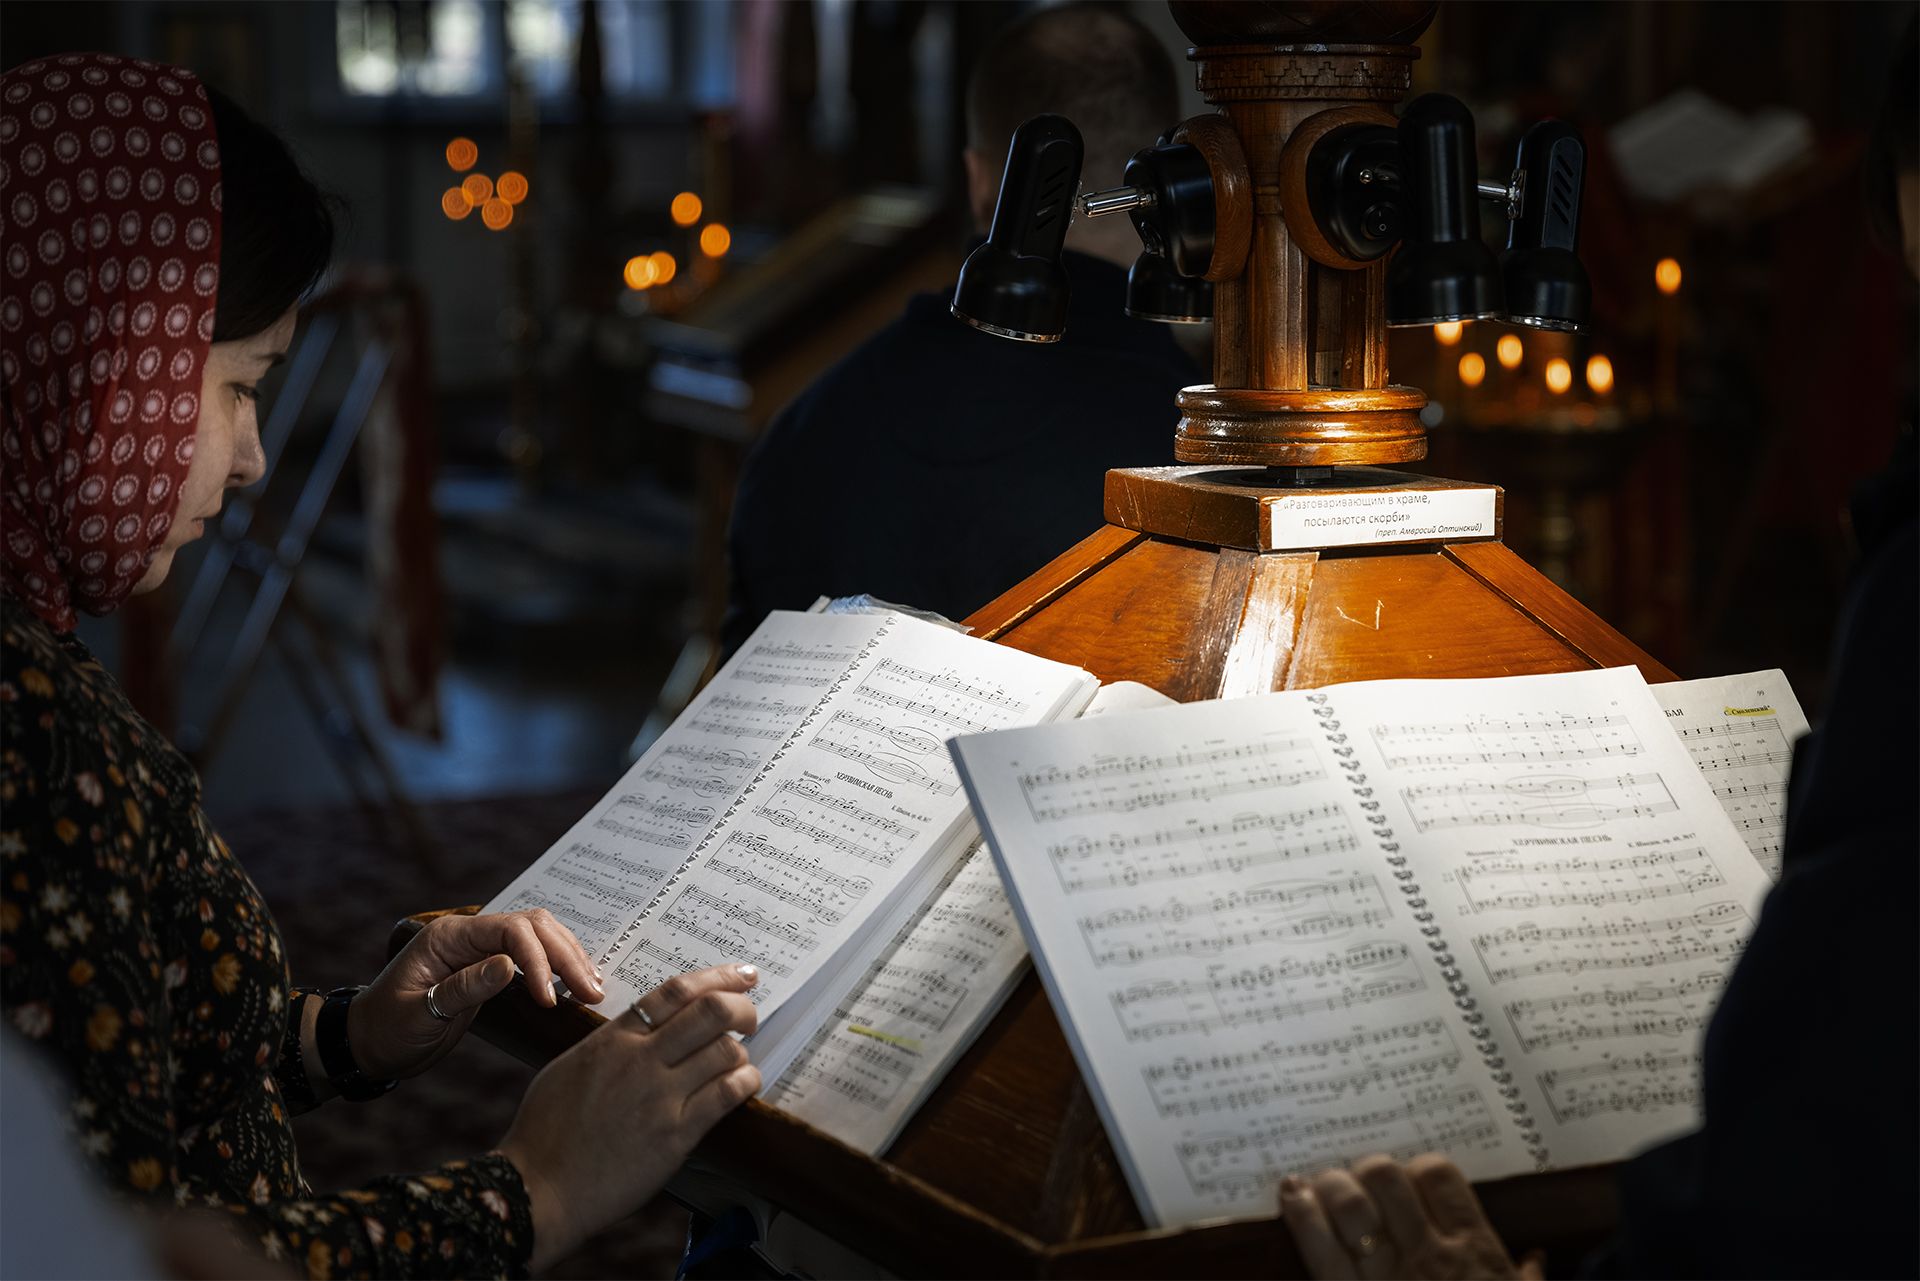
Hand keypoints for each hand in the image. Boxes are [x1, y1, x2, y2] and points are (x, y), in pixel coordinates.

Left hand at [348, 909, 605, 1081]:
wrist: (369, 1044)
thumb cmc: (387, 1030)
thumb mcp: (419, 1015)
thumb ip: (463, 988)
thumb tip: (510, 967)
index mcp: (449, 937)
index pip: (510, 931)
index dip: (537, 961)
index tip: (549, 999)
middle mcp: (470, 934)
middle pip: (533, 926)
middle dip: (566, 956)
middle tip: (591, 991)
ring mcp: (481, 948)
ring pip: (540, 934)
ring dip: (570, 958)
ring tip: (593, 988)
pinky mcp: (490, 966)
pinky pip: (534, 954)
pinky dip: (560, 965)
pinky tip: (578, 982)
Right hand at [495, 964, 761, 1270]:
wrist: (537, 1189)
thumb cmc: (545, 1133)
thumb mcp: (571, 1067)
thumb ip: (612, 1044)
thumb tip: (645, 1031)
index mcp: (613, 1039)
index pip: (676, 991)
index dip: (718, 978)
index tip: (742, 976)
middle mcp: (640, 1060)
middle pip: (711, 1011)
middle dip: (742, 1007)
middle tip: (749, 1017)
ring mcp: (660, 1097)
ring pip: (725, 1051)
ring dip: (741, 1052)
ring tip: (738, 1061)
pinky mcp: (675, 1135)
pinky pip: (727, 1094)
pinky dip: (745, 1082)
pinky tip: (744, 1085)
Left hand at [1279, 1154, 1543, 1280]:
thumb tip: (1533, 1260)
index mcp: (1474, 1252)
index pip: (1440, 1177)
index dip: (1415, 1167)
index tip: (1405, 1178)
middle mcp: (1428, 1255)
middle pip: (1386, 1179)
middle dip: (1364, 1170)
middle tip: (1354, 1181)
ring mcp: (1388, 1278)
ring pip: (1350, 1204)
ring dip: (1329, 1185)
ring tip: (1316, 1183)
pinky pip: (1321, 1249)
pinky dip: (1301, 1214)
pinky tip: (1291, 1194)